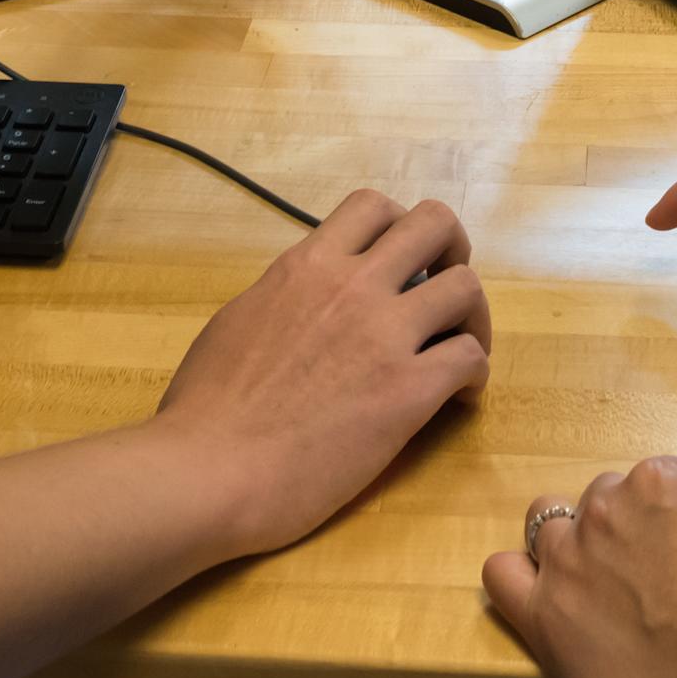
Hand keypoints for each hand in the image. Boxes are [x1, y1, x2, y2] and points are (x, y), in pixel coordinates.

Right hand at [151, 190, 489, 557]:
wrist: (207, 471)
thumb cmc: (203, 408)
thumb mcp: (241, 319)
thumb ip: (283, 295)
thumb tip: (303, 299)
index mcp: (307, 266)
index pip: (373, 206)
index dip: (397, 228)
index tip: (397, 263)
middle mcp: (353, 285)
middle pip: (436, 224)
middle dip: (451, 251)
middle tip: (442, 291)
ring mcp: (385, 335)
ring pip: (467, 287)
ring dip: (471, 316)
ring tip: (458, 349)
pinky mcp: (408, 392)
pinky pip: (470, 358)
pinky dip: (474, 375)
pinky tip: (456, 399)